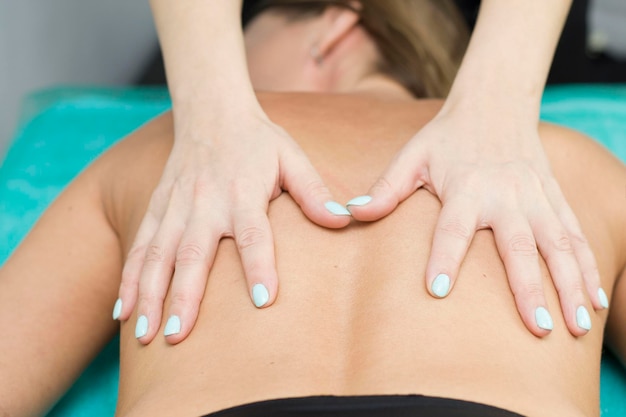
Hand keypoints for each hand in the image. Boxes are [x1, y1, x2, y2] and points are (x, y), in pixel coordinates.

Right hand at [114, 111, 350, 344]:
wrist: (211, 112)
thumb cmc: (258, 140)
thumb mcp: (292, 158)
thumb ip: (314, 192)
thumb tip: (344, 220)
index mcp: (242, 192)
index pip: (253, 233)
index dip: (259, 265)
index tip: (263, 300)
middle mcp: (204, 203)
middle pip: (192, 253)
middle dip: (184, 296)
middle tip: (177, 335)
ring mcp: (175, 206)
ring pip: (158, 255)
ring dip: (149, 295)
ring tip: (144, 335)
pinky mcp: (156, 207)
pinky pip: (139, 246)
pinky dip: (129, 278)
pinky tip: (122, 309)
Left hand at [347, 106, 606, 336]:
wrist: (495, 102)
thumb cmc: (446, 136)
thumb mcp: (411, 156)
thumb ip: (385, 188)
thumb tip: (351, 214)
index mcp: (466, 186)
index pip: (452, 227)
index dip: (443, 257)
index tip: (436, 290)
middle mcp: (506, 194)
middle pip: (520, 245)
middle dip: (529, 288)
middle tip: (536, 328)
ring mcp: (536, 197)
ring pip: (559, 245)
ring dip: (571, 285)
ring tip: (577, 326)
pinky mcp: (554, 197)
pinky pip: (576, 235)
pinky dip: (588, 267)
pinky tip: (594, 299)